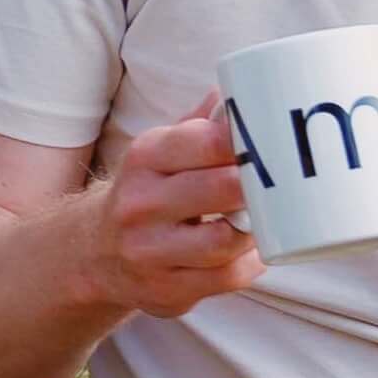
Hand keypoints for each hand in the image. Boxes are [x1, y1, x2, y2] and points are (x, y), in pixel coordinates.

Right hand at [93, 91, 266, 319]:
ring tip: (265, 220)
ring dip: (254, 230)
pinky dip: (249, 264)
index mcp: (144, 157)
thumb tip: (241, 88)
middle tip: (283, 183)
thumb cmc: (148, 191)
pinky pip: (226, 278)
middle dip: (257, 186)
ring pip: (225, 240)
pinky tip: (252, 251)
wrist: (95, 251)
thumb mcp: (161, 152)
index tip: (275, 143)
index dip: (247, 142)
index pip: (204, 141)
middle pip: (220, 189)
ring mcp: (149, 251)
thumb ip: (201, 126)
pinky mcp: (165, 290)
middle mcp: (140, 203)